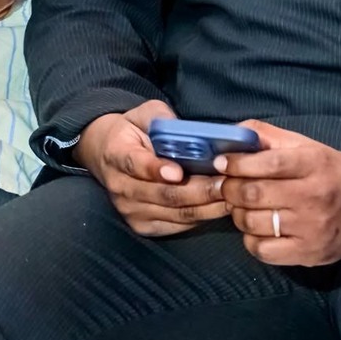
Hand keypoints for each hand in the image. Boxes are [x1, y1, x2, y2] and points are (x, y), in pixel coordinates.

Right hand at [73, 99, 229, 236]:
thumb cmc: (134, 131)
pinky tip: (222, 206)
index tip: (179, 172)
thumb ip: (163, 118)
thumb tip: (188, 129)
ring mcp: (130, 210)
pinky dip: (202, 217)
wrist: (107, 154)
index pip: (136, 164)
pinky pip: (177, 224)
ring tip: (233, 194)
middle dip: (199, 190)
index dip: (157, 169)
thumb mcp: (144, 114)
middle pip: (163, 194)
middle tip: (228, 182)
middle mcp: (121, 187)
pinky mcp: (143, 225)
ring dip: (206, 206)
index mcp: (117, 154)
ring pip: (174, 212)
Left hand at [215, 121, 340, 266]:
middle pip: (253, 194)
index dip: (237, 164)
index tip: (223, 163)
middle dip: (230, 189)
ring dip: (239, 214)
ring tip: (245, 208)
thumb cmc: (335, 173)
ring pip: (251, 223)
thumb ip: (271, 136)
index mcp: (316, 163)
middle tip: (228, 187)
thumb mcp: (311, 147)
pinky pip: (261, 249)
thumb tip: (232, 133)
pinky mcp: (307, 252)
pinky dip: (251, 239)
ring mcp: (311, 227)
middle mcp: (315, 195)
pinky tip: (260, 230)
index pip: (268, 163)